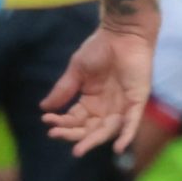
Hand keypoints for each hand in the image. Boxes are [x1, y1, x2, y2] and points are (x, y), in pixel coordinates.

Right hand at [43, 11, 159, 155]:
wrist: (123, 31)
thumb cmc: (100, 47)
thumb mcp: (77, 70)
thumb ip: (63, 90)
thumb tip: (44, 108)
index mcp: (91, 101)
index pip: (75, 119)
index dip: (61, 123)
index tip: (47, 122)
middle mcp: (106, 108)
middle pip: (89, 129)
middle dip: (73, 135)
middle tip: (56, 135)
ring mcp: (122, 106)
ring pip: (107, 130)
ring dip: (93, 140)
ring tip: (77, 149)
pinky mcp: (137, 101)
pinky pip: (132, 123)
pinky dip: (126, 136)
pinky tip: (118, 148)